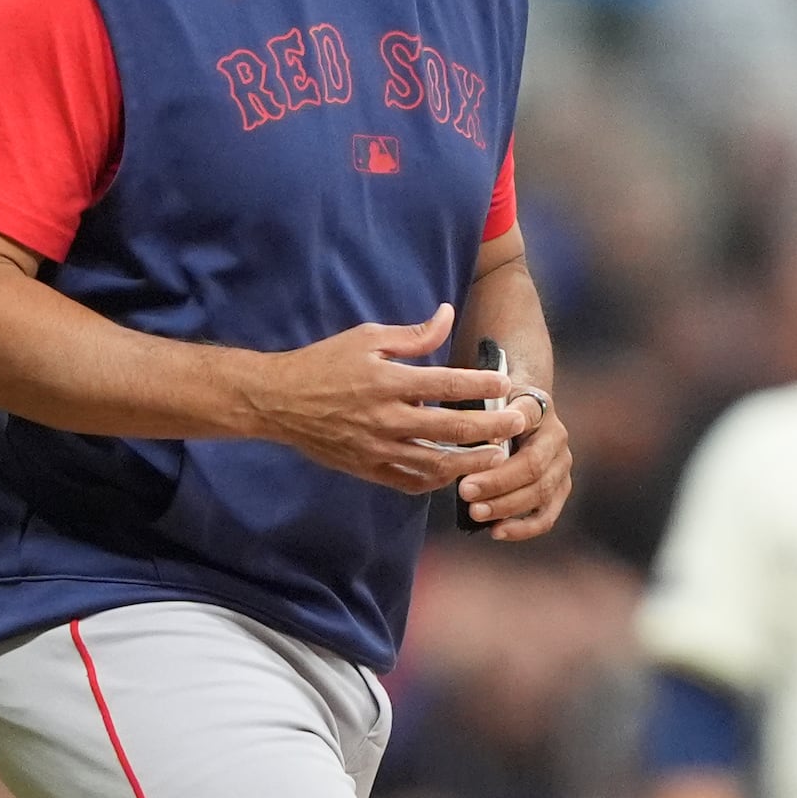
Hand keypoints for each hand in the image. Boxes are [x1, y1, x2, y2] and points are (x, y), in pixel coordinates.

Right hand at [240, 304, 522, 493]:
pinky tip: (454, 474)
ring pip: (435, 464)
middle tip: (519, 424)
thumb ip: (414, 334)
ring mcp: (376, 449)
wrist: (277, 401)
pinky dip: (435, 481)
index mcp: (388, 382)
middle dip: (491, 428)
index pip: (448, 385)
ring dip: (471, 462)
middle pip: (451, 429)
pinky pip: (409, 483)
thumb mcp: (367, 337)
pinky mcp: (366, 469)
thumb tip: (449, 314)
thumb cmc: (324, 363)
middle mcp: (386, 419)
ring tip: (498, 456)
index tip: (506, 384)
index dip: (482, 385)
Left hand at [457, 392, 572, 540]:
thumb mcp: (487, 399)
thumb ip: (482, 415)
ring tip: (475, 512)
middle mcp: (556, 436)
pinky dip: (523, 528)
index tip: (483, 442)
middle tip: (465, 490)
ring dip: (506, 506)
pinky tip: (497, 531)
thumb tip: (478, 443)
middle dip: (498, 481)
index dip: (504, 429)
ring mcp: (562, 465)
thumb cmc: (495, 409)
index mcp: (537, 406)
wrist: (520, 414)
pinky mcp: (560, 489)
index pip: (526, 413)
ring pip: (541, 492)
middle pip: (533, 463)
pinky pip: (546, 516)